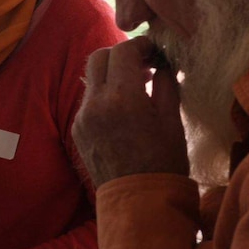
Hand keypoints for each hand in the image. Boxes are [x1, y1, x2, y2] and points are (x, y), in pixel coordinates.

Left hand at [73, 36, 188, 186]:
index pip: (123, 51)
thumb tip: (162, 64)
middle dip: (121, 54)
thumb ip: (165, 84)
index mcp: (122, 98)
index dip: (141, 45)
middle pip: (99, 57)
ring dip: (111, 73)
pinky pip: (89, 100)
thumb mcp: (171, 120)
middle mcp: (96, 104)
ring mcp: (82, 117)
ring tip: (136, 85)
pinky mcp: (77, 130)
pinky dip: (105, 94)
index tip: (155, 52)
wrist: (138, 203)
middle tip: (144, 63)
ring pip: (91, 78)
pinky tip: (124, 107)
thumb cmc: (163, 163)